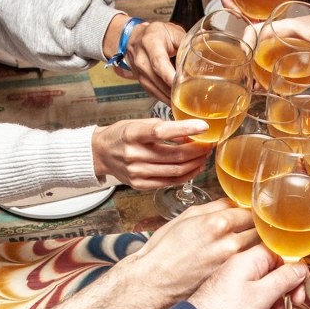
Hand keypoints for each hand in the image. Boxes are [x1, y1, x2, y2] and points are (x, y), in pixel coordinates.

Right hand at [91, 118, 211, 188]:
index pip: (162, 132)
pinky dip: (186, 175)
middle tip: (209, 144)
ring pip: (176, 171)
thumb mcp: (138, 123)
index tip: (204, 126)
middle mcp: (133, 154)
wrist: (101, 154)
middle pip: (175, 155)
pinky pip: (170, 182)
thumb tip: (190, 135)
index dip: (185, 129)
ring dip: (195, 163)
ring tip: (204, 155)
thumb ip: (162, 127)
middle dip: (198, 150)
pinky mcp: (140, 185)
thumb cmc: (121, 135)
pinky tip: (194, 167)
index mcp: (132, 134)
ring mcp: (136, 172)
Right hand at [116, 21, 183, 102]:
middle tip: (190, 97)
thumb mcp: (171, 31)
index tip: (182, 83)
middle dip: (173, 90)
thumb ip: (187, 39)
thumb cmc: (154, 34)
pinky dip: (164, 98)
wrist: (134, 38)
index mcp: (151, 43)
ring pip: (155, 89)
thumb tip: (204, 41)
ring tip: (185, 102)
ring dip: (169, 97)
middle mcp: (142, 59)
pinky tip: (175, 101)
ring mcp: (139, 72)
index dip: (170, 76)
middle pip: (157, 80)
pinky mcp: (141, 80)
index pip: (159, 63)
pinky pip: (153, 92)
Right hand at [128, 199, 262, 307]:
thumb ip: (215, 207)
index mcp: (219, 223)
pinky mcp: (231, 279)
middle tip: (252, 227)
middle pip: (260, 230)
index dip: (251, 211)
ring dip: (256, 244)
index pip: (250, 211)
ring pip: (258, 248)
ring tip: (247, 243)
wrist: (154, 280)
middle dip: (258, 226)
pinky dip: (250, 260)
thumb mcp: (187, 217)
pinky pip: (249, 264)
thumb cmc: (165, 248)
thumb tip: (234, 203)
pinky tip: (241, 260)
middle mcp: (230, 243)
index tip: (250, 212)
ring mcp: (232, 263)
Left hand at [188, 245, 309, 308]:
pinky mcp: (232, 299)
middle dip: (288, 290)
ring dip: (277, 305)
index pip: (280, 253)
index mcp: (249, 259)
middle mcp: (243, 268)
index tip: (300, 284)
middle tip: (294, 303)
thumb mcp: (263, 295)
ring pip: (267, 288)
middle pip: (275, 272)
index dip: (293, 268)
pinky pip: (256, 300)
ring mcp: (237, 283)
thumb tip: (301, 266)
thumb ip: (285, 278)